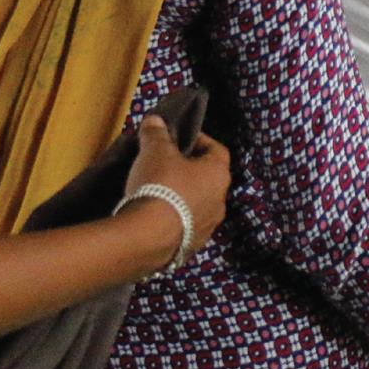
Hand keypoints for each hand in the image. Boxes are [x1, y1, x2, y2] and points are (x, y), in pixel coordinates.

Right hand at [120, 114, 230, 268]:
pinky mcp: (191, 247)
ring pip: (197, 204)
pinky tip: (154, 215)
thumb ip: (156, 133)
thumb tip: (155, 121)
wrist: (148, 238)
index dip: (198, 140)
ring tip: (158, 190)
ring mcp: (207, 228)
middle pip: (207, 178)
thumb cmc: (160, 185)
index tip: (178, 138)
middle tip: (165, 163)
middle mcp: (220, 202)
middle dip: (187, 169)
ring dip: (182, 196)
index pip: (217, 149)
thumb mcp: (154, 151)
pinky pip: (185, 226)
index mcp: (218, 175)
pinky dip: (173, 218)